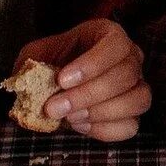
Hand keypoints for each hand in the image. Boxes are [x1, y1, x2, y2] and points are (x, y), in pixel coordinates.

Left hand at [14, 18, 149, 141]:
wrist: (57, 84)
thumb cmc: (51, 63)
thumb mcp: (36, 55)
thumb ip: (32, 65)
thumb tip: (27, 83)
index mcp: (110, 36)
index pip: (116, 44)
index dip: (93, 64)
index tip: (62, 80)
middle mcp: (131, 58)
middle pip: (126, 75)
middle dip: (88, 95)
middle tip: (55, 108)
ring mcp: (136, 86)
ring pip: (138, 100)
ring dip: (100, 113)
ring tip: (69, 118)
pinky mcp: (132, 113)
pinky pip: (131, 125)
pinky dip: (105, 130)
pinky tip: (81, 126)